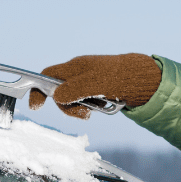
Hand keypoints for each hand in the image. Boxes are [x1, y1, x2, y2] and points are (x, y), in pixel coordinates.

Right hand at [28, 53, 160, 118]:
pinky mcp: (97, 90)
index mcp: (74, 67)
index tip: (36, 107)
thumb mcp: (95, 84)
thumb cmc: (119, 78)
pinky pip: (86, 102)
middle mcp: (78, 73)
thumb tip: (56, 97)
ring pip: (73, 100)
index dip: (38, 89)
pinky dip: (91, 108)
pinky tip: (103, 108)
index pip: (47, 75)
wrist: (143, 79)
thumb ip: (74, 90)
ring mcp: (88, 82)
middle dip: (67, 107)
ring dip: (80, 109)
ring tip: (95, 111)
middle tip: (84, 114)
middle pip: (59, 93)